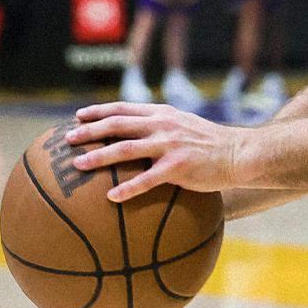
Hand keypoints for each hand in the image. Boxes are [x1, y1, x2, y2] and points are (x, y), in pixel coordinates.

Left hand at [67, 103, 238, 201]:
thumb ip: (161, 126)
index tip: (78, 116)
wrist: (238, 153)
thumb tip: (137, 135)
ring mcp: (170, 145)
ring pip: (125, 148)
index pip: (123, 109)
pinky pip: (147, 179)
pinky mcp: (178, 167)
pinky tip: (111, 198)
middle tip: (68, 139)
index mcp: (162, 114)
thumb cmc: (210, 144)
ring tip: (79, 165)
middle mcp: (163, 125)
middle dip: (89, 131)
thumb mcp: (184, 125)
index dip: (98, 111)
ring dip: (99, 157)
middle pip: (117, 125)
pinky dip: (127, 189)